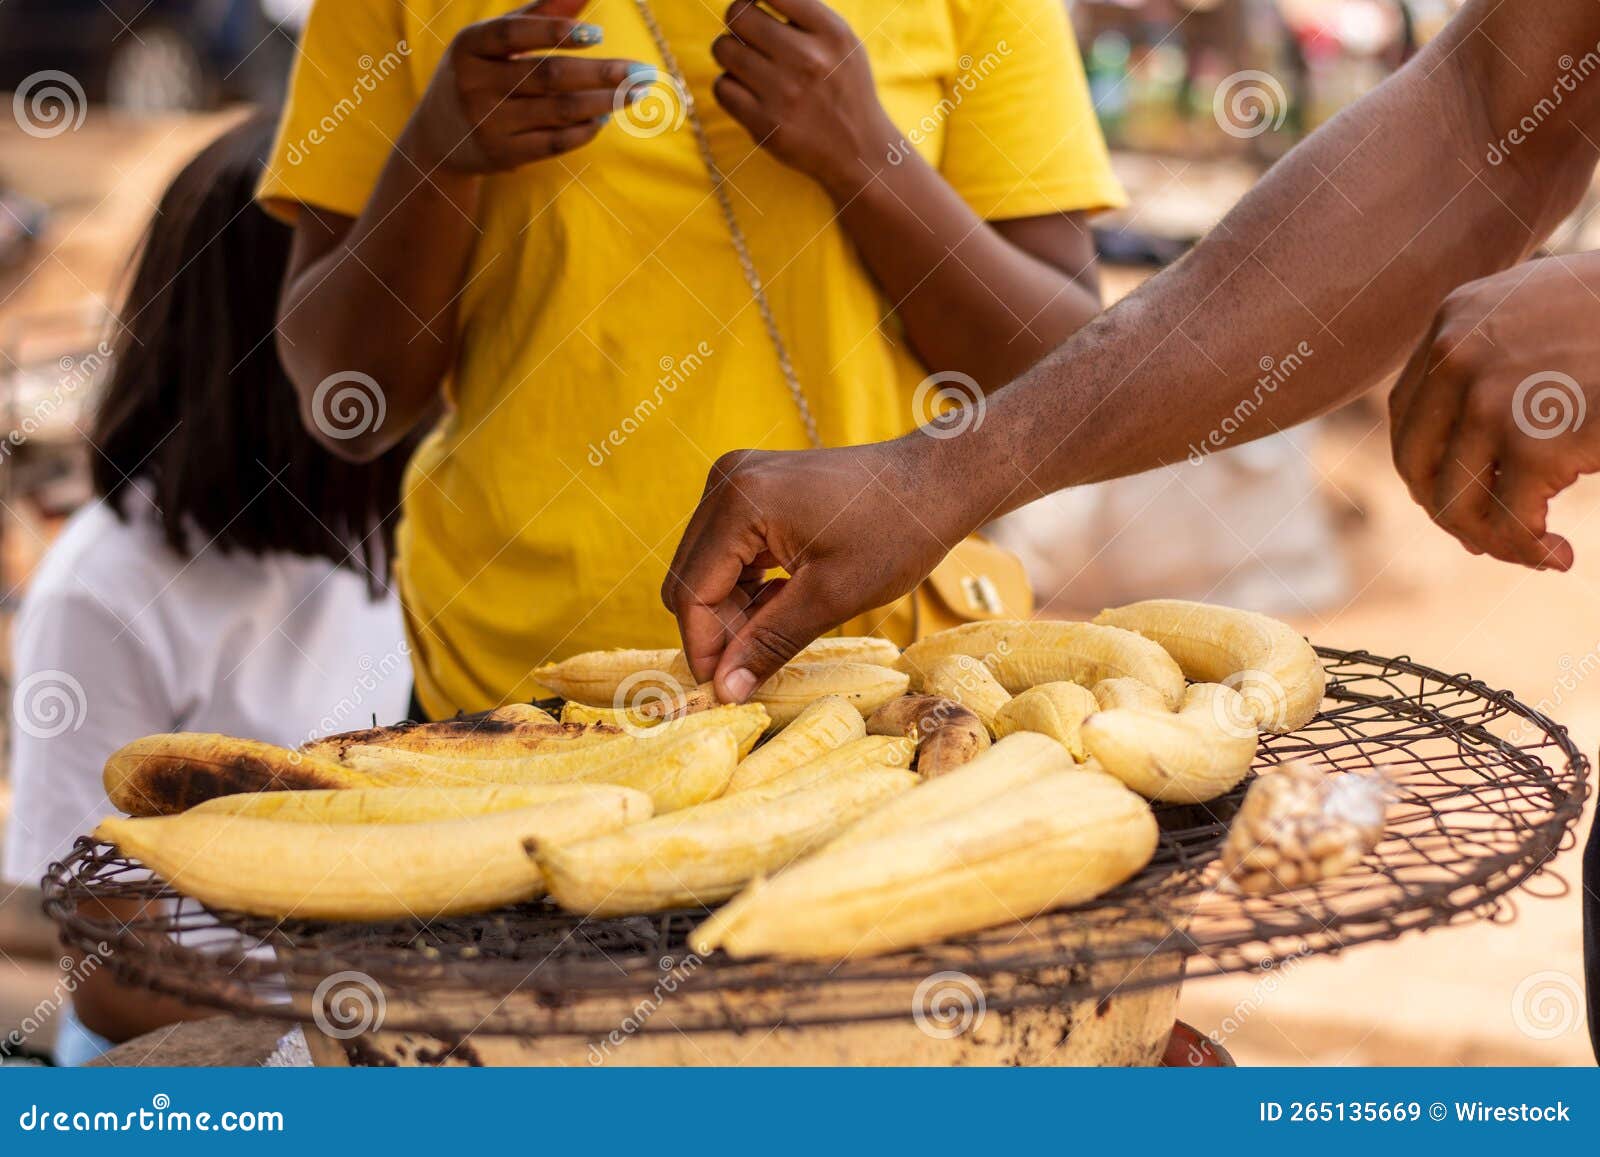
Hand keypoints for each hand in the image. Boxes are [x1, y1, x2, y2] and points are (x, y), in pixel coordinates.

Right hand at [405, 0, 650, 173]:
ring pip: (558, 111)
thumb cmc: (479, 76)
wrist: (438, 140)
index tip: (599, 34)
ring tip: (635, 92)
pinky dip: (585, 128)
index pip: (513, 34)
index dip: (554, 32)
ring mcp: (487, 123)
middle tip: (643, 72)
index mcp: (469, 46)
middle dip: (602, 73)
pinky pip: (554, 142)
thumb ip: (538, 13)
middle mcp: (474, 84)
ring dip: (604, 101)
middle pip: (548, 76)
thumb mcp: (493, 43)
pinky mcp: (503, 154)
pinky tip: (605, 116)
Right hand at [662, 438, 973, 702]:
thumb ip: (770, 643)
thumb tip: (726, 690)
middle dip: (717, 631)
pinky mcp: (752, 489)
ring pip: (707, 569)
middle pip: (691, 579)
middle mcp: (726, 482)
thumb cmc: (897, 532)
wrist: (935, 481)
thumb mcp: (832, 598)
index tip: (725, 692)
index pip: (691, 591)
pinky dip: (747, 586)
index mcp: (740, 502)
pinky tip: (783, 604)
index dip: (704, 648)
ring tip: (779, 634)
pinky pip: (729, 551)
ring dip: (733, 611)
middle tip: (755, 669)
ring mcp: (737, 481)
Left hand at [711, 0, 896, 198]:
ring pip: (723, 49)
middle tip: (747, 36)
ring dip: (729, 54)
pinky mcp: (766, 125)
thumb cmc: (842, 88)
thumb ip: (805, 12)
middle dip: (737, 21)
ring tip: (748, 65)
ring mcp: (785, 94)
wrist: (859, 151)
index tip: (757, 6)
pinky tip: (747, 92)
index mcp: (831, 33)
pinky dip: (728, 86)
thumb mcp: (841, 41)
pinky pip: (721, 87)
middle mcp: (809, 60)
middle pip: (737, 15)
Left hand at [1389, 253, 1599, 570]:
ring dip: (1494, 541)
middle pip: (1417, 463)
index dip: (1426, 466)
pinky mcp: (1532, 442)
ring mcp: (1487, 399)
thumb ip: (1492, 356)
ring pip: (1454, 504)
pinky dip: (1530, 551)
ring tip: (1537, 551)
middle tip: (1493, 537)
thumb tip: (1466, 445)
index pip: (1405, 415)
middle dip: (1451, 511)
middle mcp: (1454, 357)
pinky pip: (1508, 523)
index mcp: (1453, 321)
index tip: (1463, 494)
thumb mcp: (1540, 311)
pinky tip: (1561, 556)